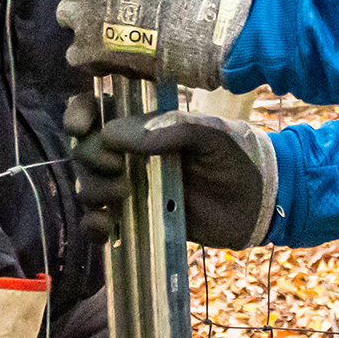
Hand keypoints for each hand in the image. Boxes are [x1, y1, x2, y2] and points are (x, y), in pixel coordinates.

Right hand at [64, 92, 278, 248]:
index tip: (82, 128)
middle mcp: (131, 153)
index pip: (96, 111)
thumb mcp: (209, 134)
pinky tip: (106, 226)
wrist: (259, 203)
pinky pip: (97, 224)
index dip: (79, 115)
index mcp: (145, 124)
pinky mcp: (135, 220)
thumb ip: (168, 128)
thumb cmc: (237, 157)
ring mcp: (130, 187)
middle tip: (119, 168)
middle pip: (84, 151)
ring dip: (94, 190)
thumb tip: (111, 134)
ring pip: (87, 186)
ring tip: (125, 196)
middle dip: (92, 158)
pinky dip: (92, 226)